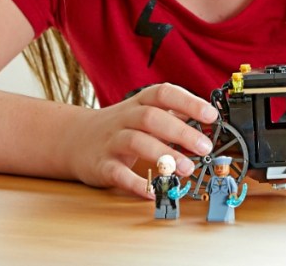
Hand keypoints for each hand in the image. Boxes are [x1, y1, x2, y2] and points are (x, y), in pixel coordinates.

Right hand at [57, 83, 217, 197]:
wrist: (74, 139)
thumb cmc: (120, 126)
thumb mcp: (144, 113)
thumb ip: (173, 115)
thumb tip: (207, 120)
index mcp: (139, 102)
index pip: (163, 93)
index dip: (188, 102)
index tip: (210, 114)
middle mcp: (124, 118)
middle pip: (151, 117)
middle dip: (180, 132)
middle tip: (204, 147)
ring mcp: (111, 140)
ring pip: (135, 141)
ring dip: (163, 154)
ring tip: (186, 169)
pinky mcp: (101, 165)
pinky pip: (117, 173)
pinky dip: (136, 184)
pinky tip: (154, 192)